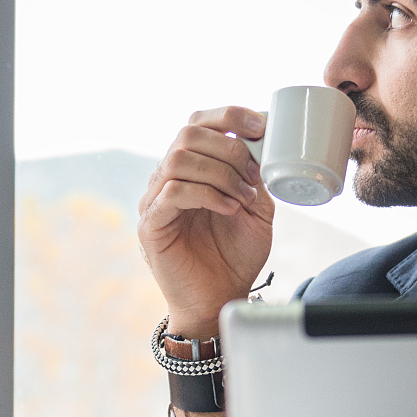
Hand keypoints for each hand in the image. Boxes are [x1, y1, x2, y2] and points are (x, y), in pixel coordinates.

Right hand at [138, 107, 274, 338]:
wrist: (219, 300)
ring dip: (220, 173)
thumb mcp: (257, 210)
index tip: (261, 127)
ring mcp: (155, 200)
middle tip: (252, 175)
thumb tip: (266, 144)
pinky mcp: (150, 225)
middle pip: (188, 133)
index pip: (199, 122)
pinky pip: (172, 192)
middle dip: (228, 147)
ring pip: (179, 159)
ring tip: (242, 197)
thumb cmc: (234, 257)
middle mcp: (169, 178)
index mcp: (193, 168)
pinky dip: (207, 194)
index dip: (229, 116)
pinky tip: (228, 209)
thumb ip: (257, 177)